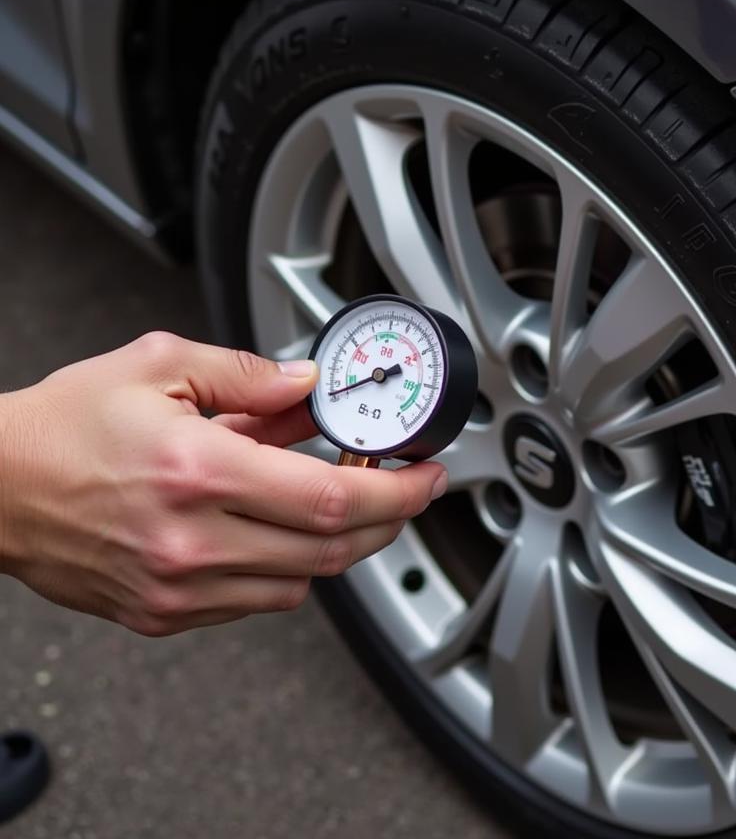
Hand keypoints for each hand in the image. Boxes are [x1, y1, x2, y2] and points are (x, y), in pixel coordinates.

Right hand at [0, 332, 446, 635]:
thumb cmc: (64, 427)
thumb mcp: (159, 366)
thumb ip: (247, 373)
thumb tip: (308, 384)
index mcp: (197, 470)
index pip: (330, 498)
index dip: (397, 491)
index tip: (427, 476)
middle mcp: (191, 539)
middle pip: (332, 550)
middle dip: (388, 519)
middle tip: (405, 490)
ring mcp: (177, 585)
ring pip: (302, 582)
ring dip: (342, 545)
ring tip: (348, 504)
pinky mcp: (163, 612)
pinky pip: (257, 602)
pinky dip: (290, 569)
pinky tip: (286, 532)